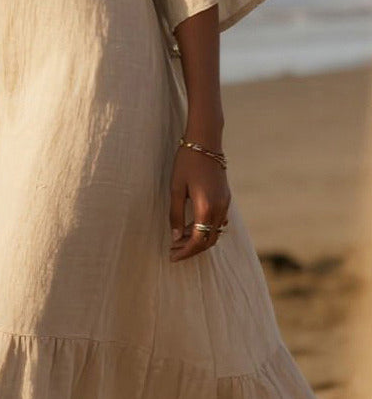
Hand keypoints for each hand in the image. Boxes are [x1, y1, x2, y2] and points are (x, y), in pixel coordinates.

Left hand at [169, 138, 230, 261]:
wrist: (205, 142)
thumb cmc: (186, 163)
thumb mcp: (176, 189)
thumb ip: (176, 215)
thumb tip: (176, 237)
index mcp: (206, 208)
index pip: (197, 240)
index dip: (185, 252)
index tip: (172, 257)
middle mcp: (220, 208)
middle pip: (208, 241)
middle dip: (191, 250)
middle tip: (173, 251)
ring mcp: (225, 203)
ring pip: (215, 233)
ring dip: (199, 240)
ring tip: (179, 241)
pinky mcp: (226, 198)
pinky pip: (219, 222)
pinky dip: (207, 230)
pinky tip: (192, 228)